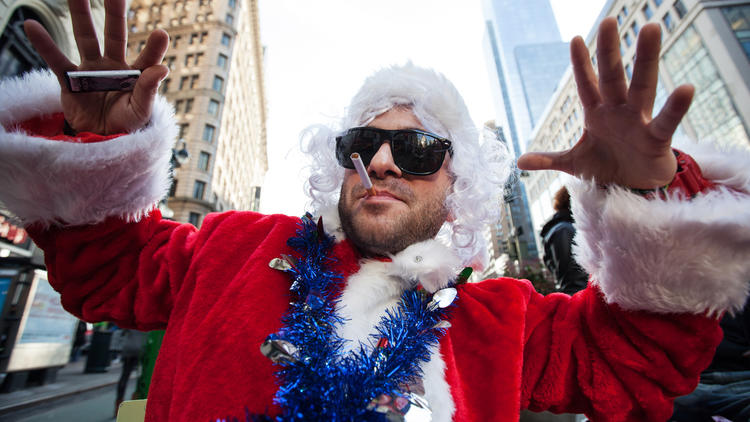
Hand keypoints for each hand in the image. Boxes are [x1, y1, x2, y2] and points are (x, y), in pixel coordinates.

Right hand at [23, 0, 168, 134]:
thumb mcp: (141, 111)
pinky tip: (32, 25)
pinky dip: (44, 44)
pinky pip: (56, 59)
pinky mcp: (71, 81)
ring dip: (81, 16)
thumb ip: (149, 89)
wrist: (100, 141)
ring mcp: (91, 71)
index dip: (154, 47)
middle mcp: (114, 67)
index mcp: (135, 75)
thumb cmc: (126, 126)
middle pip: (114, 35)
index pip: (147, 58)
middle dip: (115, 13)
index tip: (161, 34)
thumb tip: (163, 68)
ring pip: (86, 38)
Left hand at [517, 18, 692, 188]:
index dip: (581, 64)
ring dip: (646, 59)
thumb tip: (519, 161)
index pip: (586, 84)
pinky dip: (676, 107)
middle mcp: (618, 111)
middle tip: (608, 20)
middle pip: (612, 76)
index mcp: (597, 113)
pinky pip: (667, 121)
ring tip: (652, 28)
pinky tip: (686, 88)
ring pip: (642, 86)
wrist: (634, 189)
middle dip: (609, 50)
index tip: (575, 39)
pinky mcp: (657, 139)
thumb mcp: (575, 164)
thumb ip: (550, 159)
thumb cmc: (608, 167)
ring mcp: (639, 121)